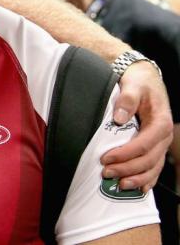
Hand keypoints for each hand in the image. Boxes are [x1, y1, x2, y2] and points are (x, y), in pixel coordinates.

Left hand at [100, 61, 172, 191]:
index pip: (144, 144)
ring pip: (153, 167)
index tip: (105, 158)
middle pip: (148, 160)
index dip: (125, 154)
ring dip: (137, 178)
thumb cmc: (139, 83)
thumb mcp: (133, 85)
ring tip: (119, 184)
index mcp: (160, 122)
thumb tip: (119, 117)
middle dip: (127, 169)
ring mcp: (160, 143)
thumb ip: (127, 99)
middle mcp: (163, 136)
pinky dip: (146, 179)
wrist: (145, 80)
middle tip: (106, 173)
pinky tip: (137, 188)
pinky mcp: (155, 147)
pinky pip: (154, 167)